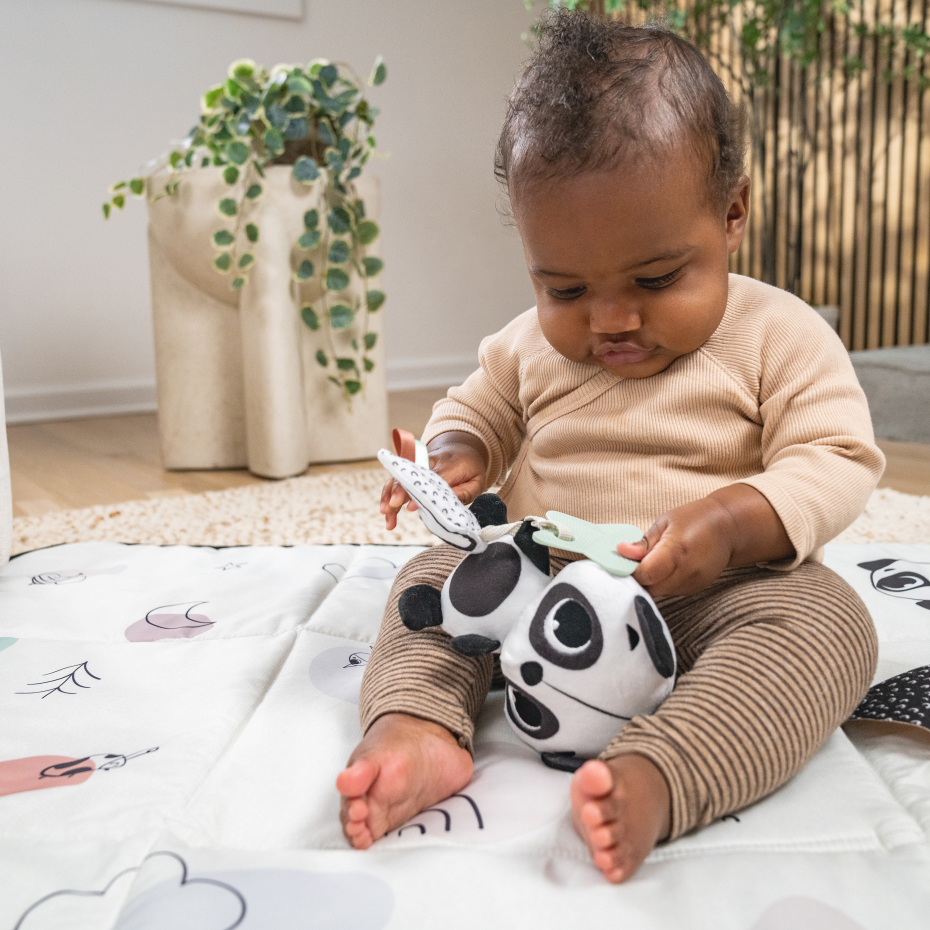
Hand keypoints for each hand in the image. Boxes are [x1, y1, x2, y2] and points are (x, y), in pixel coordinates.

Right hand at [380, 431, 488, 530]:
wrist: (461, 447)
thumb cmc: (470, 468)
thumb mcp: (477, 481)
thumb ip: (465, 493)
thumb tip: (446, 505)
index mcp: (451, 464)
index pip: (434, 479)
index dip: (422, 493)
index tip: (411, 507)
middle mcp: (430, 461)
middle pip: (411, 474)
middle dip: (399, 490)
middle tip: (392, 506)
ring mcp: (418, 464)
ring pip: (399, 476)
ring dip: (389, 495)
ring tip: (386, 515)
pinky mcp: (410, 469)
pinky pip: (396, 479)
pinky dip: (388, 494)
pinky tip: (386, 511)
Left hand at [616, 484, 793, 596]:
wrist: (729, 528)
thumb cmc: (695, 519)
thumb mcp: (665, 522)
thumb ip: (644, 543)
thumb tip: (621, 552)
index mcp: (677, 550)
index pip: (645, 574)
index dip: (628, 571)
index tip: (619, 562)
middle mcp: (686, 572)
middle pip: (649, 587)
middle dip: (635, 579)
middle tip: (627, 564)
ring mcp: (692, 584)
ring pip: (658, 593)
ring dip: (647, 582)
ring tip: (646, 563)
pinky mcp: (695, 590)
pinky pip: (668, 592)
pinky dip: (659, 584)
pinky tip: (660, 569)